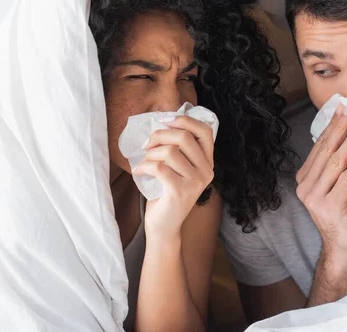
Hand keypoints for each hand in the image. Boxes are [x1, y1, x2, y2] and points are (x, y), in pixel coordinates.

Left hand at [133, 115, 214, 240]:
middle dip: (160, 135)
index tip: (164, 120)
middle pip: (184, 137)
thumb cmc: (167, 192)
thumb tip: (162, 122)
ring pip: (170, 151)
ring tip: (145, 162)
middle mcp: (206, 171)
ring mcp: (195, 182)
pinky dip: (144, 166)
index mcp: (208, 162)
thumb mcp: (178, 168)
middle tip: (147, 145)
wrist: (164, 226)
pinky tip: (139, 171)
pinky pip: (159, 167)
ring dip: (150, 154)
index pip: (205, 131)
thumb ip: (178, 148)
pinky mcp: (180, 192)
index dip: (184, 120)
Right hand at [296, 105, 346, 258]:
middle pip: (326, 150)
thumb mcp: (342, 181)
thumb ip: (344, 160)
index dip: (333, 126)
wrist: (344, 246)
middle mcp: (305, 185)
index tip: (345, 107)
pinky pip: (345, 181)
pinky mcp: (328, 208)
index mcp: (305, 177)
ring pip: (335, 163)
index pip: (320, 146)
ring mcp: (314, 197)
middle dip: (342, 128)